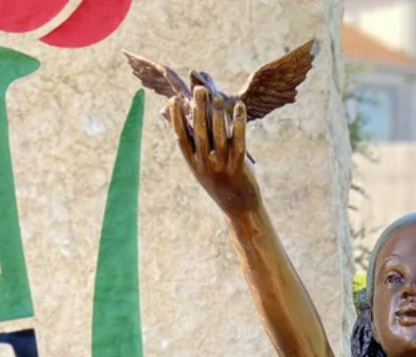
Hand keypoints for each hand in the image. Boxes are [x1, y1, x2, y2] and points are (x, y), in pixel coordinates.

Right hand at [168, 87, 259, 217]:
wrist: (240, 209)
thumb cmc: (219, 183)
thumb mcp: (201, 166)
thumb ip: (192, 144)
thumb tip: (174, 122)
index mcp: (194, 164)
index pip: (181, 138)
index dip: (177, 119)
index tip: (175, 100)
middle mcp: (206, 166)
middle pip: (200, 133)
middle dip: (199, 110)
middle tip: (199, 89)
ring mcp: (223, 167)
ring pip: (219, 136)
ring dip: (218, 114)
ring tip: (217, 96)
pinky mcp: (240, 167)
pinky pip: (239, 141)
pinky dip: (239, 123)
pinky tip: (239, 107)